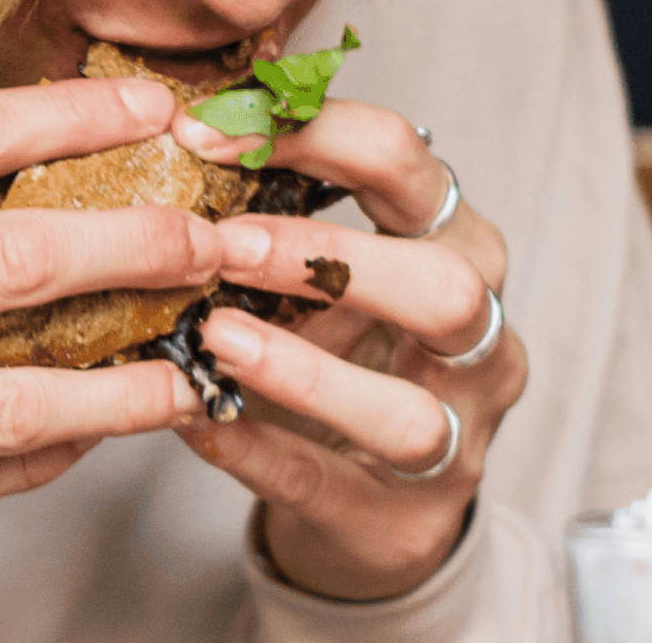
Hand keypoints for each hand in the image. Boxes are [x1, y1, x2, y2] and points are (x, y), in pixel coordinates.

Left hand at [171, 100, 526, 599]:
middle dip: (331, 258)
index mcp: (456, 245)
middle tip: (224, 245)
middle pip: (447, 286)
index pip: (408, 163)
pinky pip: (326, 483)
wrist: (374, 497)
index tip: (206, 131)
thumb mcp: (322, 272)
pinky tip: (196, 420)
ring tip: (214, 336)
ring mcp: (454, 439)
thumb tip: (172, 136)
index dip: (313, 134)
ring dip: (302, 371)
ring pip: (406, 413)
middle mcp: (478, 340)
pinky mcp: (399, 519)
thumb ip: (273, 210)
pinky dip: (256, 450)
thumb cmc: (342, 351)